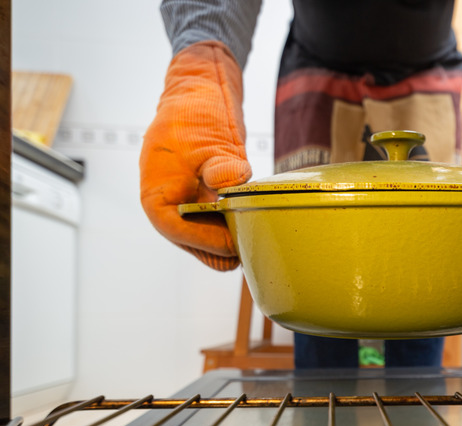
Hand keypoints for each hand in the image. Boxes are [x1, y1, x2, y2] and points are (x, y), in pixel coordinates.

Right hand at [140, 41, 251, 270]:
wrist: (202, 92)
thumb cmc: (194, 112)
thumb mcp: (208, 138)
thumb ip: (220, 165)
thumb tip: (229, 184)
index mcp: (156, 193)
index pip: (175, 229)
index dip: (204, 241)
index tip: (232, 244)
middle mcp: (170, 203)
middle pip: (192, 240)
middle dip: (219, 247)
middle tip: (250, 247)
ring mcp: (188, 202)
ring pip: (206, 235)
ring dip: (228, 237)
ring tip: (255, 239)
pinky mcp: (207, 198)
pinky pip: (218, 221)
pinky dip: (234, 224)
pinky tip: (254, 223)